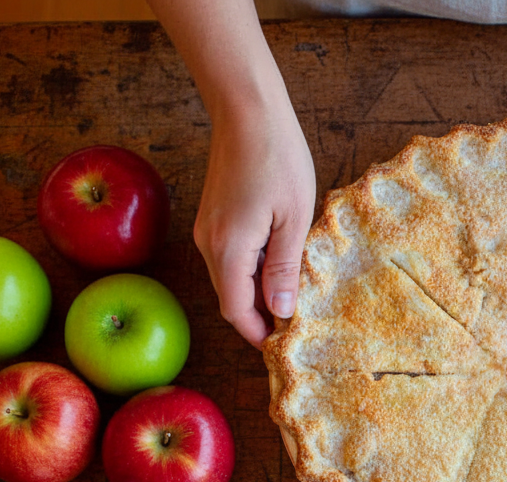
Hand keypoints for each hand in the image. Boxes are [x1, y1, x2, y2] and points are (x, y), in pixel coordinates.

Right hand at [194, 107, 316, 347]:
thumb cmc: (278, 158)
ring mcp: (207, 230)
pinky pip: (230, 257)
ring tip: (296, 292)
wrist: (247, 111)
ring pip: (230, 278)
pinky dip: (252, 269)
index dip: (258, 334)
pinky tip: (280, 261)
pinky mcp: (213, 217)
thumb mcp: (294, 218)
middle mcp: (209, 244)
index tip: (284, 345)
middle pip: (231, 298)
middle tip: (299, 321)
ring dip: (258, 292)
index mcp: (228, 250)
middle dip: (261, 316)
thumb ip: (285, 268)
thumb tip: (282, 312)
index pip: (236, 311)